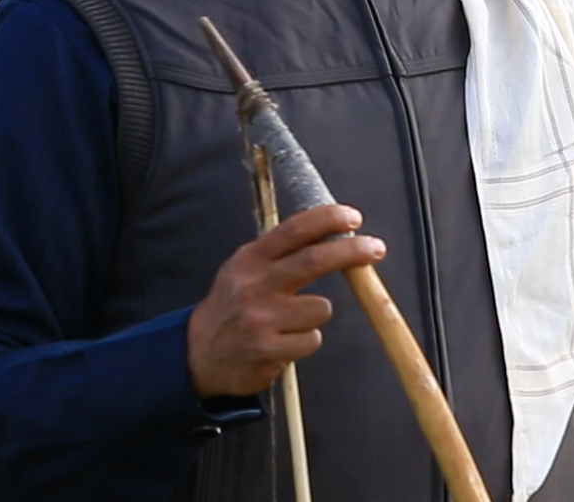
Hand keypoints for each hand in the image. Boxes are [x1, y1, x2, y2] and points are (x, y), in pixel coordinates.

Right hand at [185, 203, 386, 397]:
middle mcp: (253, 285)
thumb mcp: (245, 270)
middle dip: (351, 251)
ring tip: (290, 322)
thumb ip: (281, 253)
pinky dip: (306, 341)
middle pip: (313, 260)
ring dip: (316, 315)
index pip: (293, 229)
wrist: (198, 355)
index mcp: (250, 259)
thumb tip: (332, 233)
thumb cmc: (233, 307)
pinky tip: (283, 342)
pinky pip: (312, 340)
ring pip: (321, 309)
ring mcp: (260, 319)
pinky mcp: (268, 350)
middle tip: (375, 247)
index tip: (353, 217)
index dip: (327, 219)